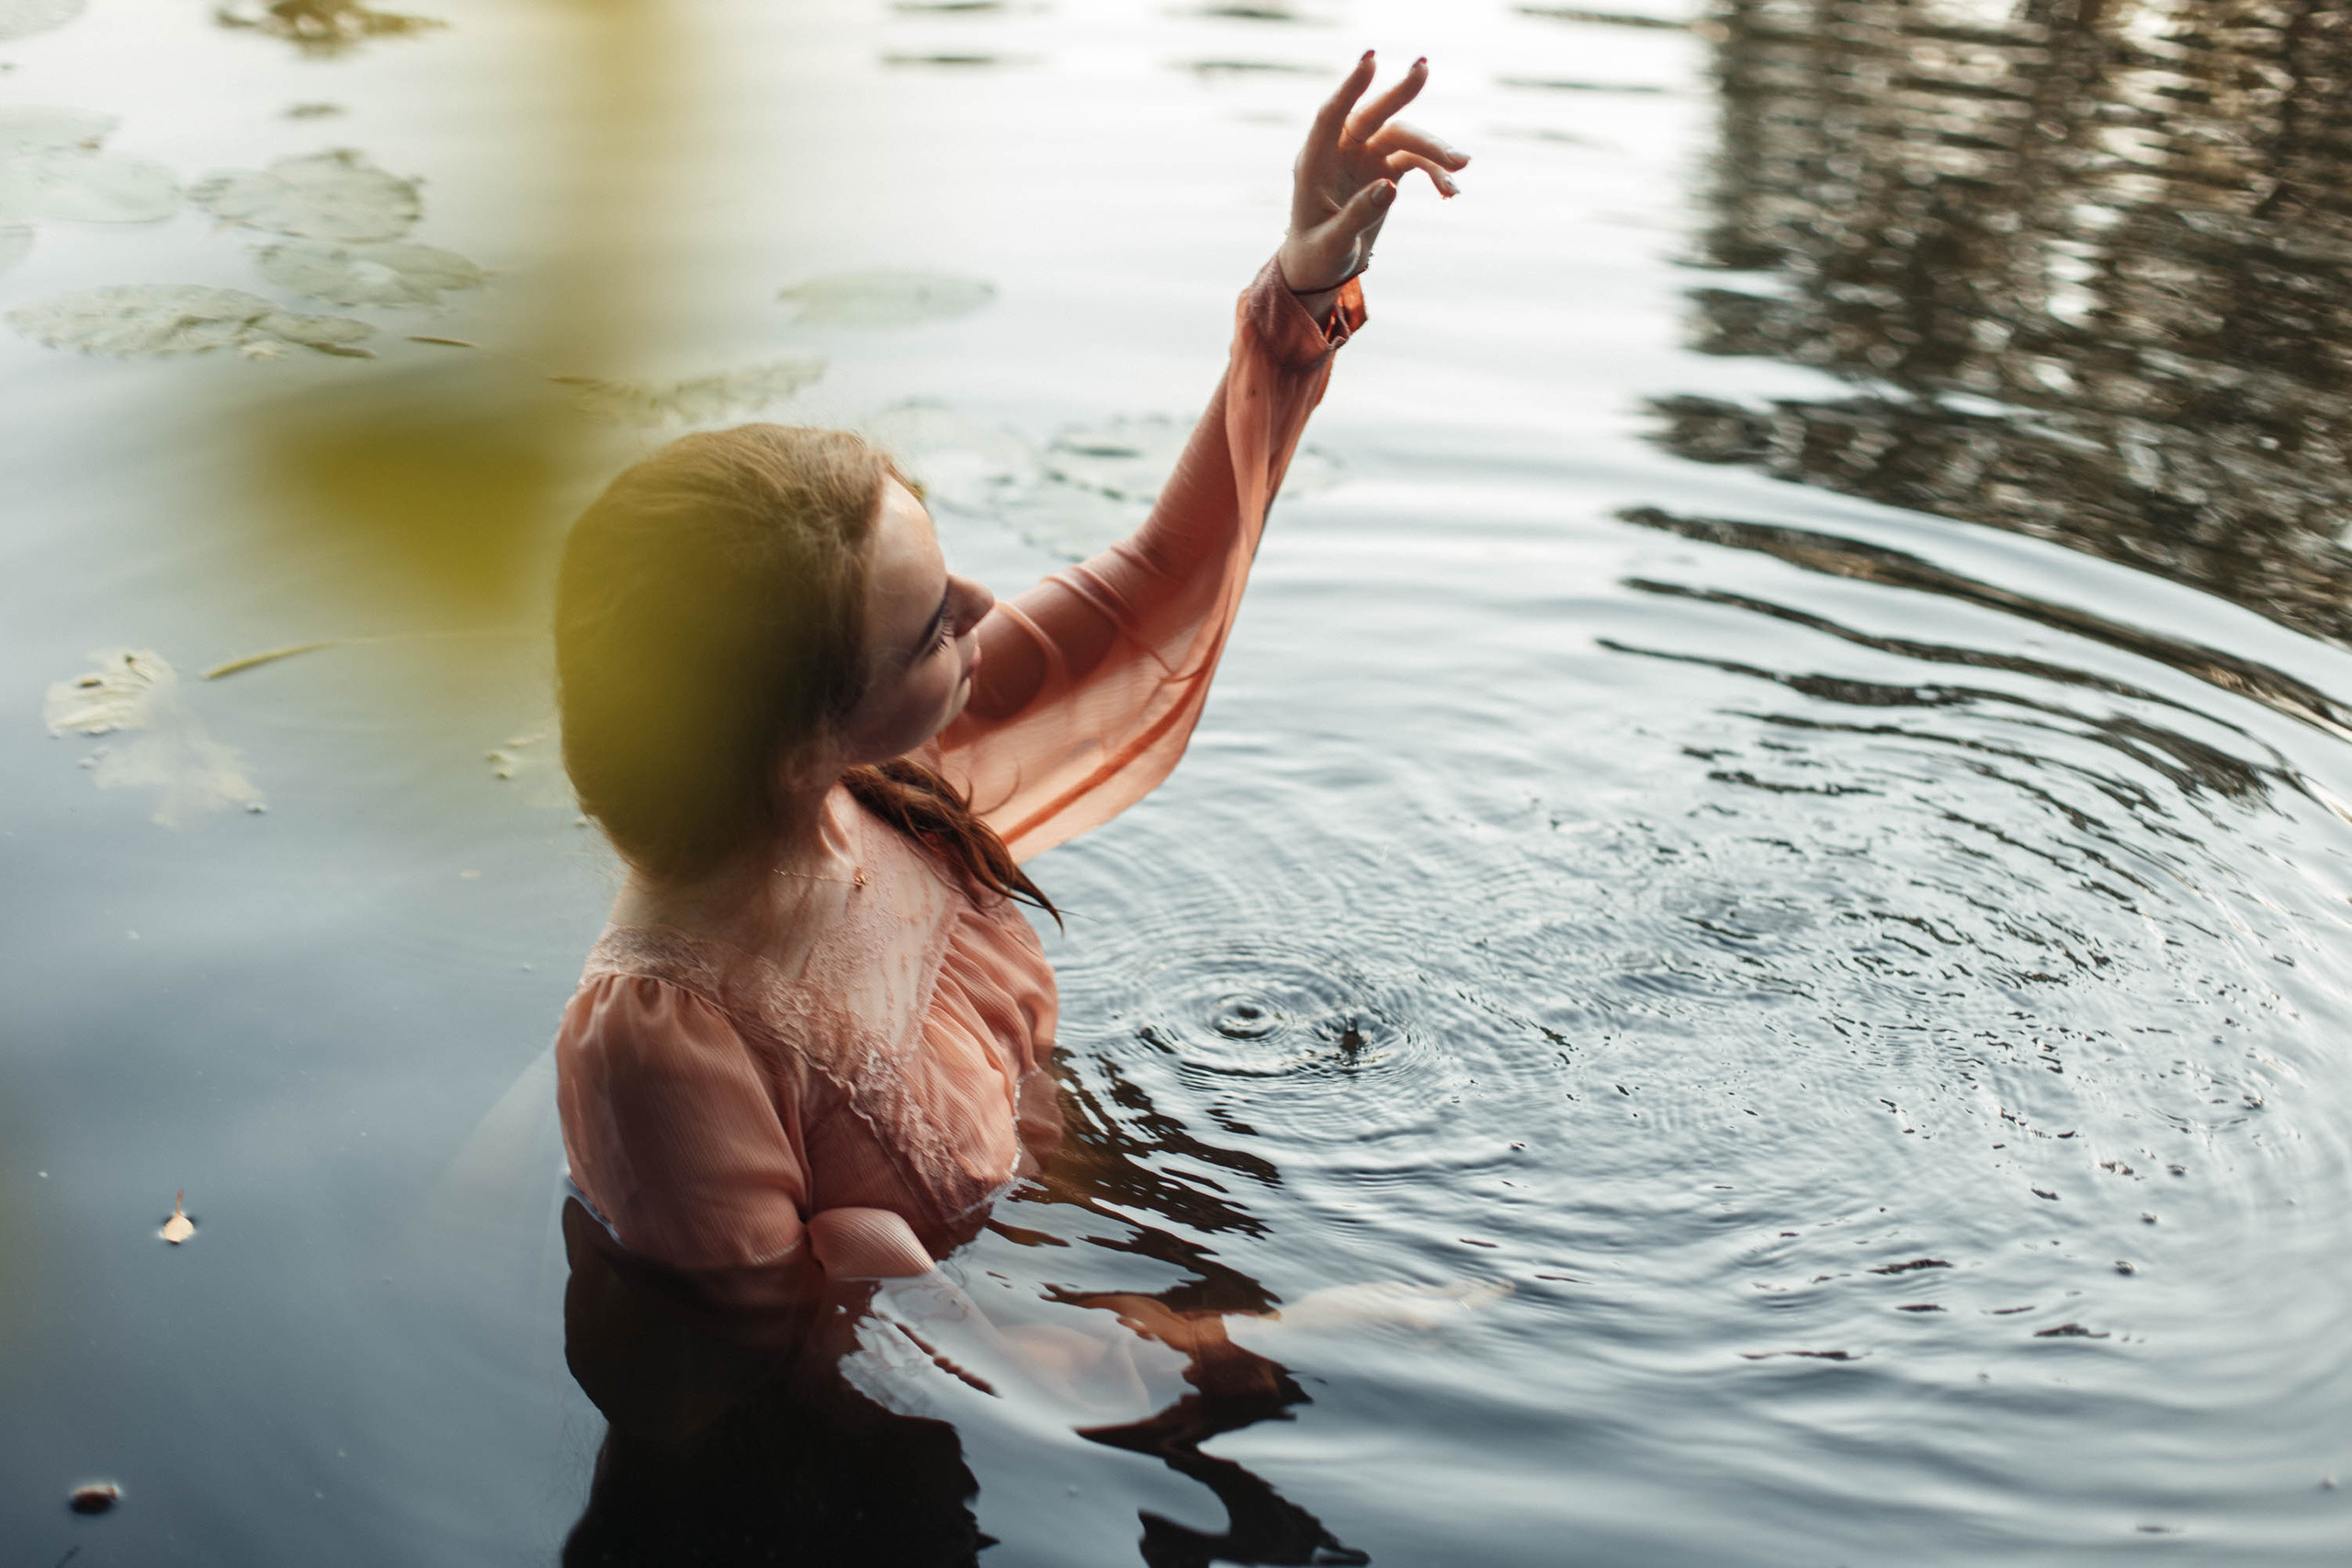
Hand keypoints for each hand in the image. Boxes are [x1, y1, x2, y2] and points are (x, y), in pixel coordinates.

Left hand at [1277, 53, 1468, 297]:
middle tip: (1424, 68)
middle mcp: (1341, 152)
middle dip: (1400, 92)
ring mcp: (1365, 158)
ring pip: (1403, 138)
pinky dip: (1436, 173)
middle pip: (1374, 115)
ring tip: (1462, 166)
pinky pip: (1416, 162)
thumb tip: (1390, 187)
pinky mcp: (1386, 172)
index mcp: (1315, 162)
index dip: (1351, 87)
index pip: (1332, 115)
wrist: (1322, 269)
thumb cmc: (1317, 255)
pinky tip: (1451, 193)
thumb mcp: (1333, 243)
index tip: (1371, 60)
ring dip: (1433, 149)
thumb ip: (1357, 215)